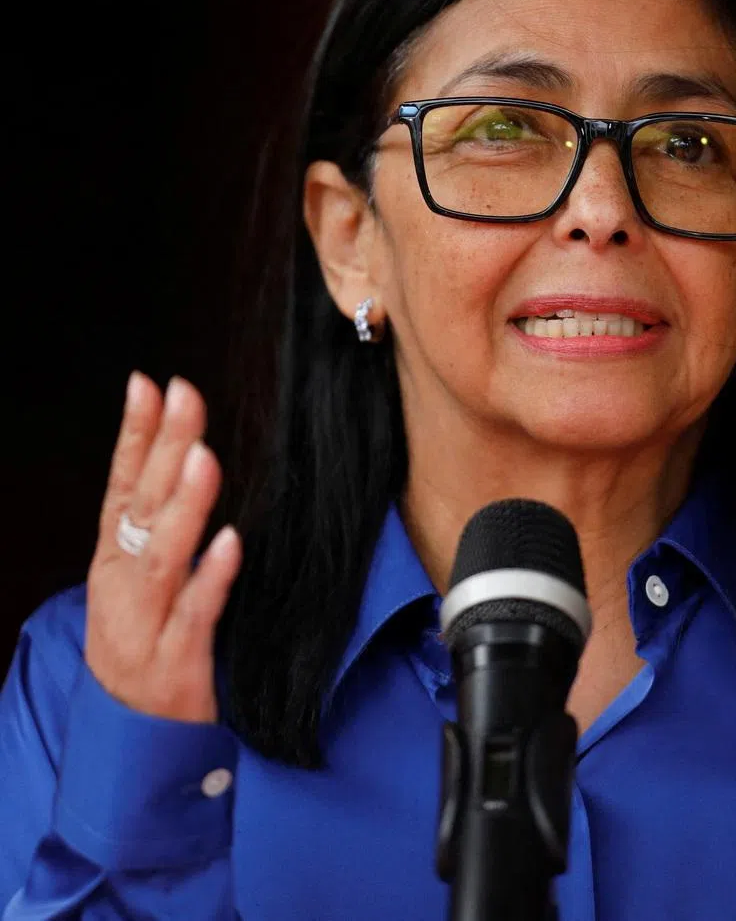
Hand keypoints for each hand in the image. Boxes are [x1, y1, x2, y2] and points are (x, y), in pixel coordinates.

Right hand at [84, 372, 241, 722]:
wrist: (131, 742)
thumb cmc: (144, 647)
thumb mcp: (139, 583)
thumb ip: (160, 527)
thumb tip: (186, 457)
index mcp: (114, 560)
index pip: (121, 486)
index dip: (134, 436)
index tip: (148, 383)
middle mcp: (122, 585)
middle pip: (143, 508)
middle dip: (163, 449)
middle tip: (185, 395)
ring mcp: (144, 624)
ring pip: (163, 557)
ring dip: (184, 505)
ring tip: (203, 455)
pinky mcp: (175, 662)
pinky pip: (196, 615)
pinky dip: (211, 578)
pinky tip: (230, 542)